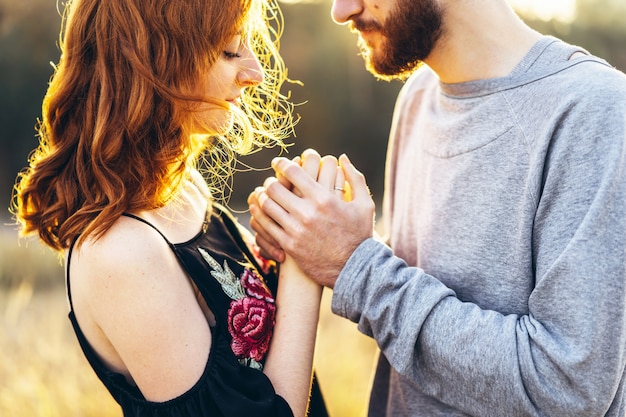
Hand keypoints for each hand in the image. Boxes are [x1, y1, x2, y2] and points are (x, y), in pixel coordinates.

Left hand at [249, 152, 374, 287]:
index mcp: (324, 198)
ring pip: (267, 206)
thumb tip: (343, 158)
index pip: (294, 172)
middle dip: (270, 181)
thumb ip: (354, 178)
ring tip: (265, 195)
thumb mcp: (364, 204)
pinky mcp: (289, 245)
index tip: (278, 162)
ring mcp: (296, 230)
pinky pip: (267, 226)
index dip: (282, 164)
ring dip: (263, 197)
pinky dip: (261, 216)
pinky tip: (263, 213)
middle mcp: (308, 213)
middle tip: (271, 181)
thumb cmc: (361, 235)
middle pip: (275, 187)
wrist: (355, 269)